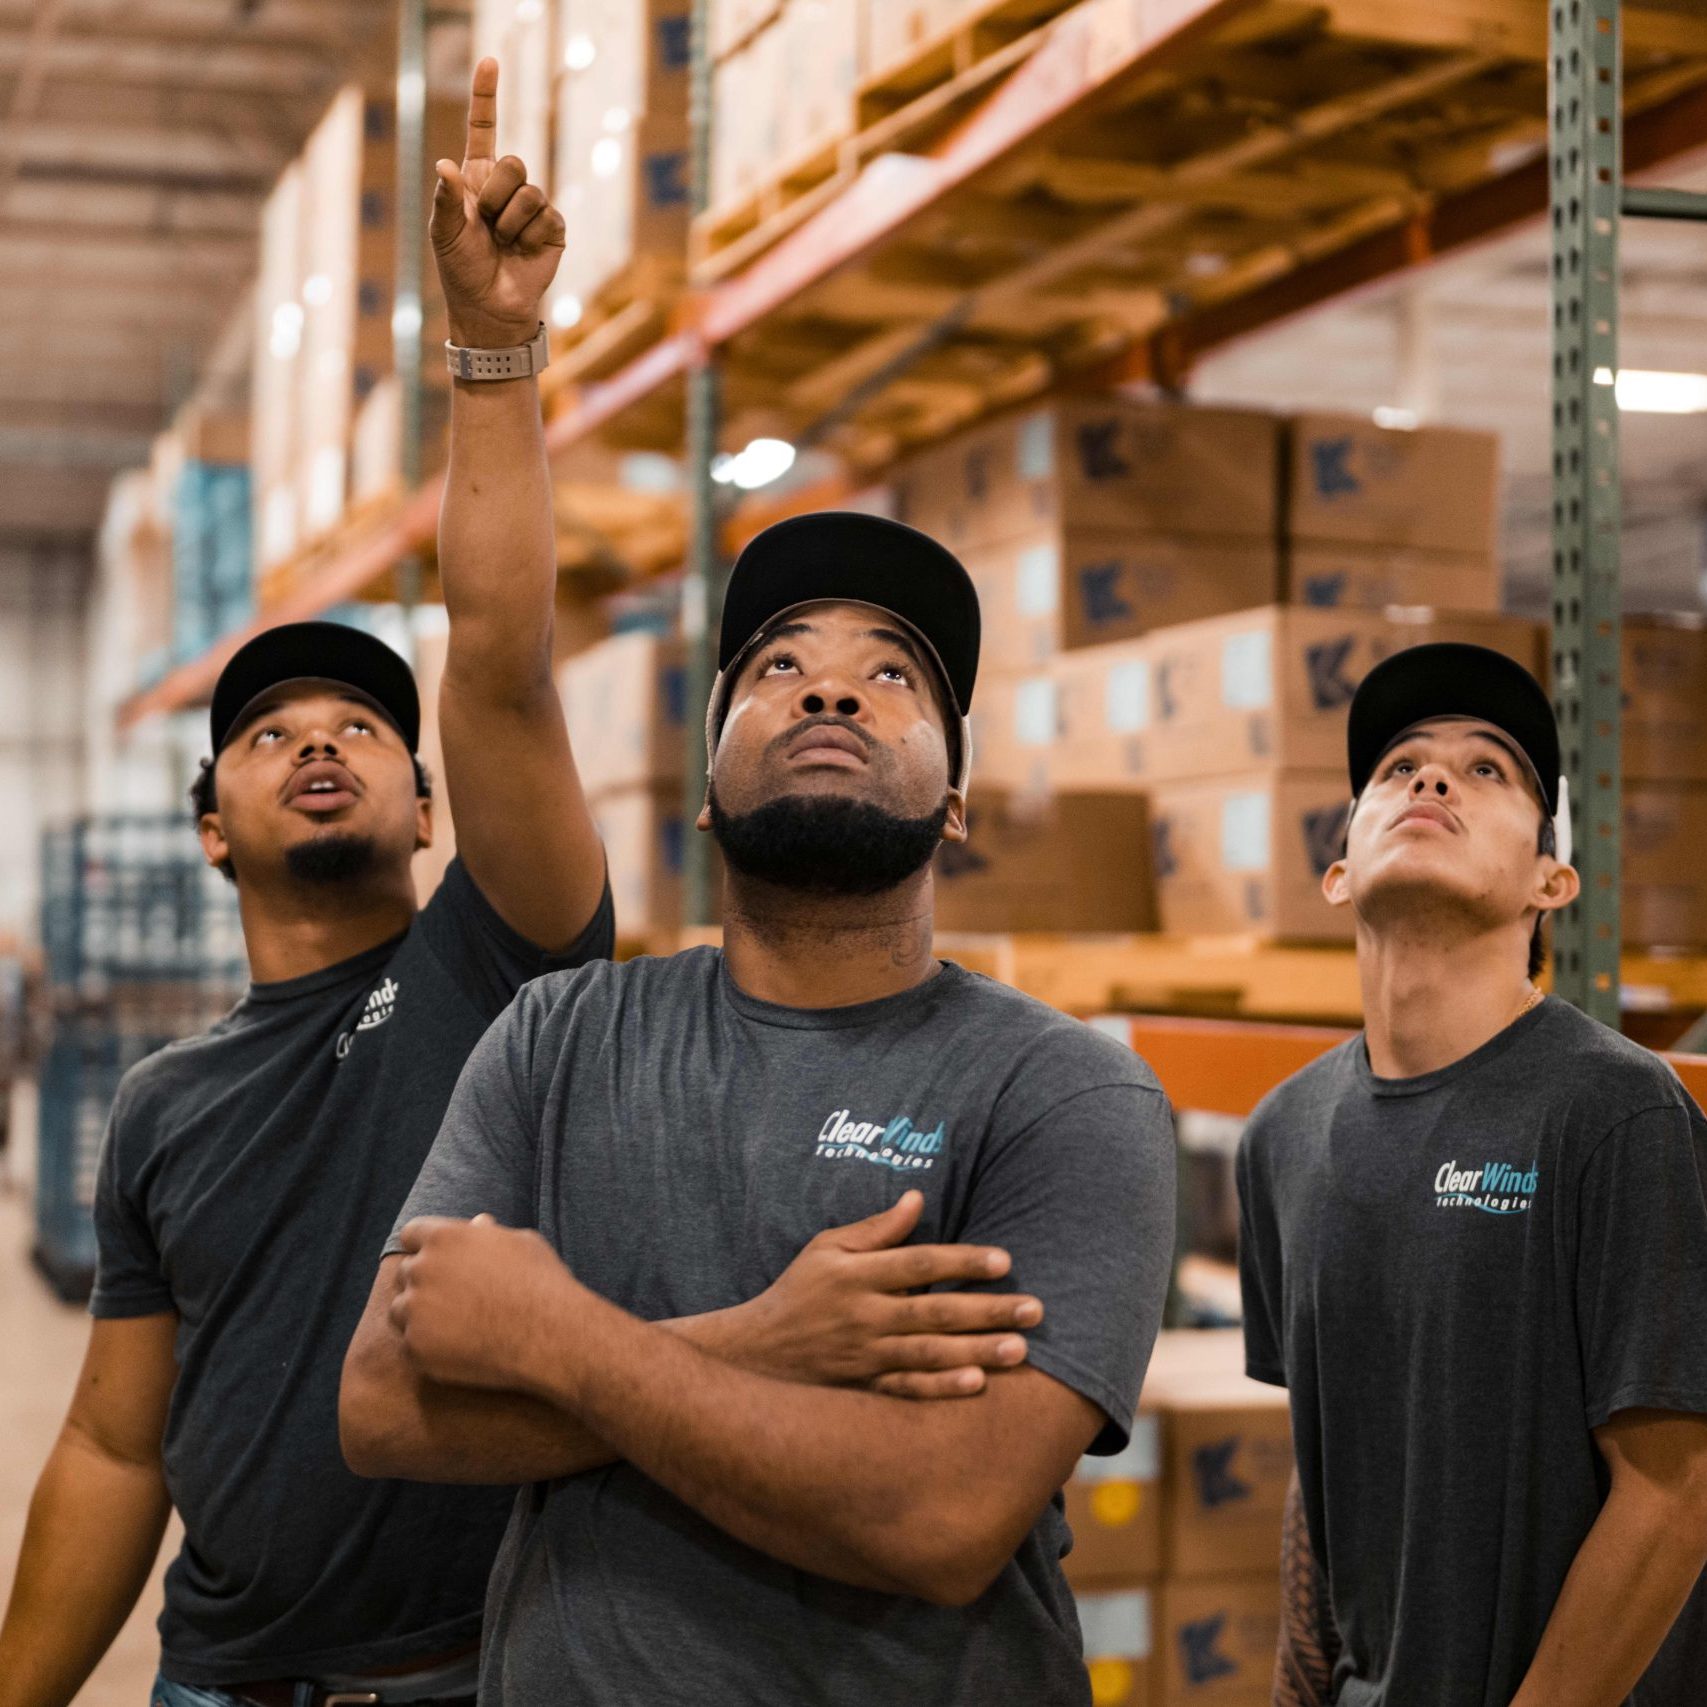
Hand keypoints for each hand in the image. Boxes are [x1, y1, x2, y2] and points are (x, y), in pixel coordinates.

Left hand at [392, 1214, 576, 1389]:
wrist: (551, 1336)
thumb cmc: (542, 1283)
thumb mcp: (520, 1243)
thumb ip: (488, 1234)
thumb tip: (478, 1223)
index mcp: (444, 1237)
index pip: (412, 1234)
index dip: (425, 1246)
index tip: (439, 1261)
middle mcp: (422, 1270)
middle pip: (405, 1272)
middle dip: (423, 1282)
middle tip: (452, 1298)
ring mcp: (416, 1311)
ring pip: (400, 1310)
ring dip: (418, 1315)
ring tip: (453, 1325)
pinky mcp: (417, 1348)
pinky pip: (410, 1345)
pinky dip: (427, 1346)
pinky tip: (457, 1348)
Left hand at [431, 57, 564, 349]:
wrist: (489, 308)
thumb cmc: (461, 269)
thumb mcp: (443, 233)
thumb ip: (445, 199)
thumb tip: (445, 166)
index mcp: (477, 179)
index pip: (483, 129)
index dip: (486, 97)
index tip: (491, 63)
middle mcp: (506, 188)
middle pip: (513, 161)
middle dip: (496, 194)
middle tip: (486, 223)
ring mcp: (532, 208)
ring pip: (528, 189)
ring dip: (509, 220)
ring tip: (502, 242)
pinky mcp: (553, 228)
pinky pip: (545, 215)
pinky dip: (528, 235)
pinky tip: (522, 251)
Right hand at [742, 1192, 1042, 1398]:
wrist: (756, 1353)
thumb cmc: (800, 1291)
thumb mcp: (827, 1248)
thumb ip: (875, 1229)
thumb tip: (918, 1199)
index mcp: (857, 1275)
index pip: (918, 1263)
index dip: (962, 1261)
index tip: (1004, 1260)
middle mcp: (865, 1315)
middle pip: (935, 1311)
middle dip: (988, 1310)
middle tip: (1035, 1309)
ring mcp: (865, 1355)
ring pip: (930, 1353)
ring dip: (977, 1351)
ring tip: (1021, 1349)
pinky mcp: (865, 1387)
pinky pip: (908, 1389)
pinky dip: (941, 1388)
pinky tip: (977, 1384)